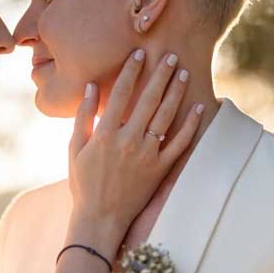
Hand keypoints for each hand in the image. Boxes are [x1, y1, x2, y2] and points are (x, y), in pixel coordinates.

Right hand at [66, 48, 203, 257]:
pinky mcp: (160, 169)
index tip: (139, 54)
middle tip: (171, 56)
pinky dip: (190, 126)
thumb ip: (82, 117)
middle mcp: (128, 141)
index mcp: (104, 134)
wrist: (100, 218)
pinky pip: (179, 144)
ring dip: (176, 93)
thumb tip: (90, 88)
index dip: (130, 71)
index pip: (119, 94)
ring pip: (165, 117)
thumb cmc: (83, 184)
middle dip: (160, 75)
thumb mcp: (75, 149)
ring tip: (183, 73)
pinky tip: (199, 109)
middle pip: (148, 100)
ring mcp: (146, 155)